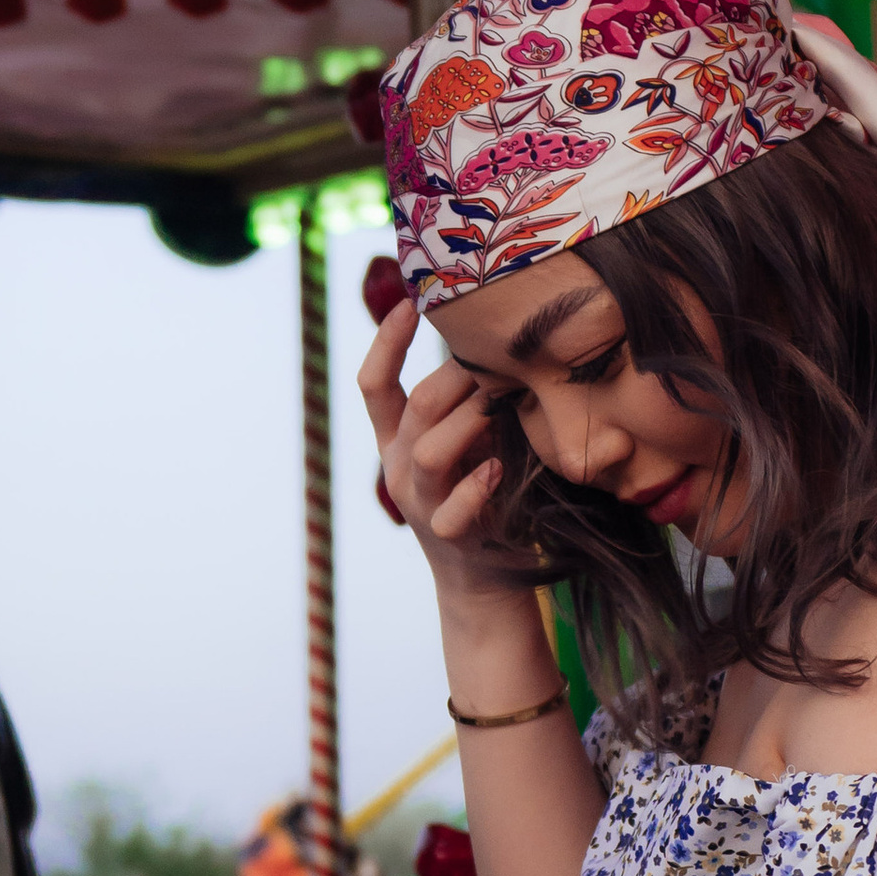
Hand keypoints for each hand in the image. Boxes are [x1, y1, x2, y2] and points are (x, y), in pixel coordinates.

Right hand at [357, 296, 528, 599]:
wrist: (484, 575)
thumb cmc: (481, 491)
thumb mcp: (466, 441)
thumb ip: (467, 401)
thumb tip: (497, 341)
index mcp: (396, 438)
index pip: (375, 384)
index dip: (386, 342)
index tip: (411, 300)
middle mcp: (399, 466)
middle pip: (416, 407)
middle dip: (457, 374)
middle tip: (499, 356)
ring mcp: (420, 503)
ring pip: (429, 452)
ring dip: (469, 421)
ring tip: (501, 402)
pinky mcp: (448, 536)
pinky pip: (454, 509)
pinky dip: (476, 487)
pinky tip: (498, 469)